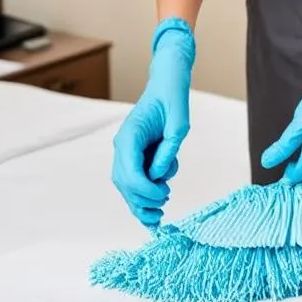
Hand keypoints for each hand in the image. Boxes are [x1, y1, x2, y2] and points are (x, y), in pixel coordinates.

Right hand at [111, 18, 194, 226]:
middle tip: (163, 212)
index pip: (129, 172)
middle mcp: (123, 144)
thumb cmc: (173, 99)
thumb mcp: (179, 122)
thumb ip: (169, 148)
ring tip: (158, 217)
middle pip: (124, 183)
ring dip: (140, 203)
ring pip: (125, 186)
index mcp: (130, 135)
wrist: (167, 84)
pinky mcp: (134, 155)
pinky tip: (153, 212)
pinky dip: (141, 196)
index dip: (145, 190)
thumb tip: (159, 175)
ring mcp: (126, 150)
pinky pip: (133, 180)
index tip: (165, 196)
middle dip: (141, 202)